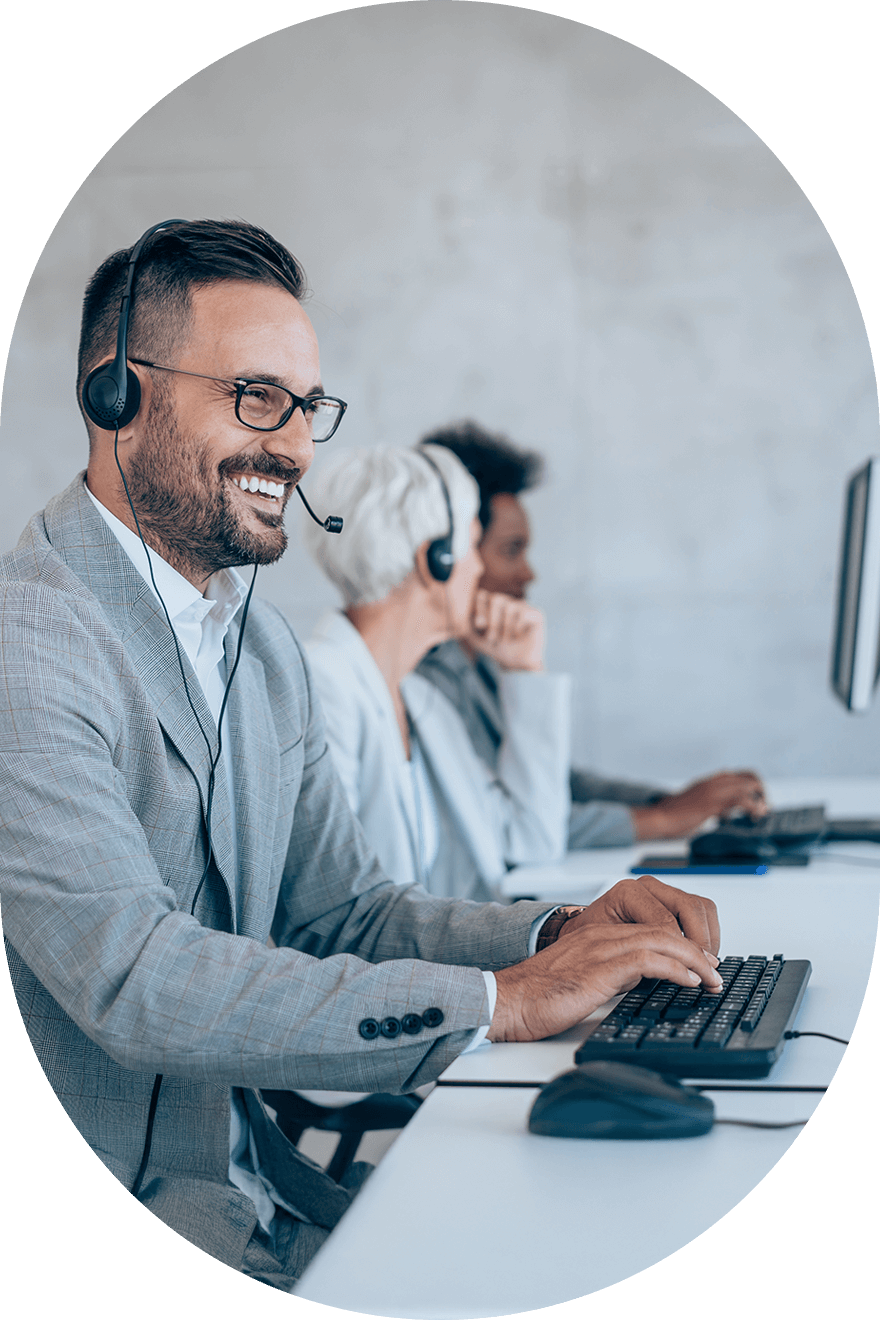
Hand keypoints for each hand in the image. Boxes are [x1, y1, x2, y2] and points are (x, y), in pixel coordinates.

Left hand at [464, 589, 544, 670]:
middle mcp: (508, 602)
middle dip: (493, 621)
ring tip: (508, 639)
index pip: (483, 595)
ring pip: (510, 606)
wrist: (516, 664)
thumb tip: (474, 615)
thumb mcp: (477, 638)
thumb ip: (468, 625)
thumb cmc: (497, 648)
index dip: (480, 608)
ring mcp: (523, 607)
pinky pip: (523, 614)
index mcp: (492, 605)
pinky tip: (519, 636)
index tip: (480, 625)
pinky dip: (517, 628)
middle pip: (497, 598)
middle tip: (493, 638)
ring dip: (506, 628)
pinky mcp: (536, 614)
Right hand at [488, 876, 721, 1042]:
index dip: (682, 945)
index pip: (652, 929)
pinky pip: (648, 960)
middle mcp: (603, 935)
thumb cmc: (537, 996)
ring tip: (712, 979)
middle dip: (697, 951)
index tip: (701, 966)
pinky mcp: (600, 969)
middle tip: (716, 972)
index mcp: (598, 935)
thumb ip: (609, 973)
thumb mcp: (582, 979)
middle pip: (664, 930)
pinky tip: (689, 982)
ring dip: (695, 961)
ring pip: (662, 941)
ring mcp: (601, 949)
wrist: (508, 1000)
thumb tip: (640, 983)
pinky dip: (675, 969)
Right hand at [630, 770, 766, 839]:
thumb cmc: (672, 816)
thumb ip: (709, 804)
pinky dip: (753, 808)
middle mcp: (713, 781)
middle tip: (763, 808)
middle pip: (749, 776)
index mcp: (709, 781)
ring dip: (760, 799)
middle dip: (761, 791)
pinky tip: (755, 816)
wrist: (659, 818)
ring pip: (748, 786)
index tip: (757, 801)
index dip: (752, 786)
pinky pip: (742, 800)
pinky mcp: (713, 802)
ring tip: (761, 813)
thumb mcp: (694, 804)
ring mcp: (713, 790)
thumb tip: (722, 812)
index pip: (739, 775)